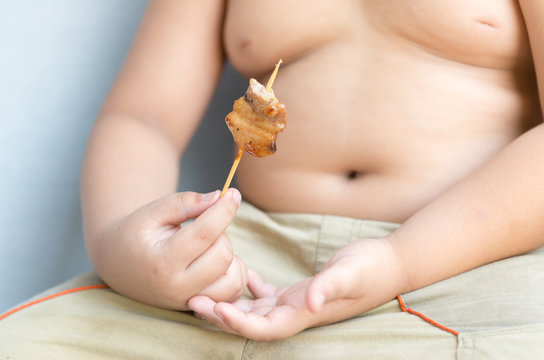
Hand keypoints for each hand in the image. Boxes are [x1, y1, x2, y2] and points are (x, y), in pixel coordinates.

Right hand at [90, 188, 246, 309]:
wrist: (118, 265)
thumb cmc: (135, 233)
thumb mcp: (152, 212)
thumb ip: (185, 202)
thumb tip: (219, 197)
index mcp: (162, 261)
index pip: (205, 234)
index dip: (224, 210)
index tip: (233, 193)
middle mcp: (176, 287)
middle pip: (223, 255)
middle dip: (222, 233)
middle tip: (206, 225)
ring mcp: (189, 301)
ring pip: (233, 278)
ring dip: (231, 255)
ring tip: (211, 244)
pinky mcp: (198, 306)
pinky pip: (232, 293)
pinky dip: (235, 273)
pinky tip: (219, 258)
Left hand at [188, 237, 406, 340]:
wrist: (389, 263)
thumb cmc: (371, 268)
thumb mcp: (350, 273)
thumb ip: (329, 287)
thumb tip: (311, 304)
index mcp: (304, 315)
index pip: (263, 329)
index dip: (236, 324)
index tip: (213, 308)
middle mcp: (297, 313)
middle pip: (251, 323)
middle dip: (221, 316)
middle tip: (193, 300)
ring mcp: (297, 303)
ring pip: (255, 309)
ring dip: (230, 302)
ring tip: (204, 290)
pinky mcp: (300, 290)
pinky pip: (269, 293)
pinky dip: (252, 286)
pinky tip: (241, 273)